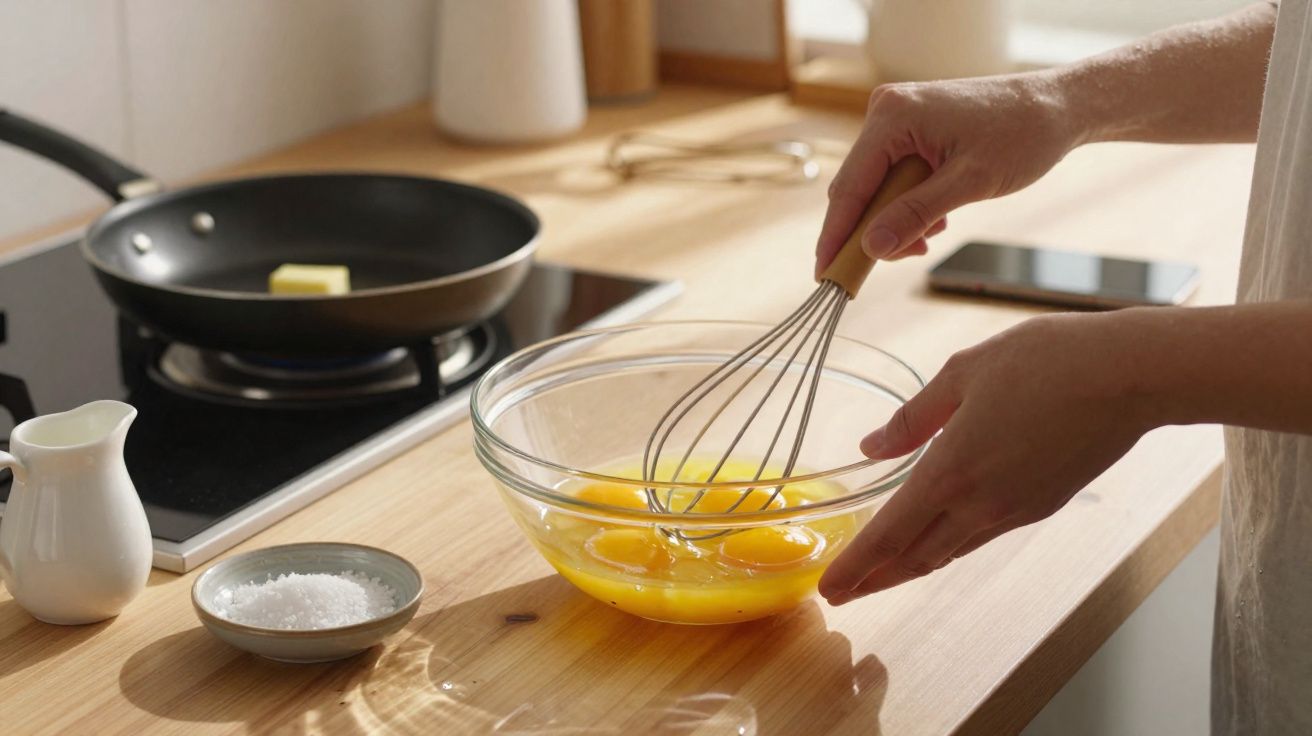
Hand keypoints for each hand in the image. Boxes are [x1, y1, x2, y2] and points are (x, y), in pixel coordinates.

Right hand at [816, 73, 1076, 273]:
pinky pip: (893, 178)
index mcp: (893, 116)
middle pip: (858, 189)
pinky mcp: (910, 130)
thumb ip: (915, 215)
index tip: (824, 275)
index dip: (836, 235)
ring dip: (897, 220)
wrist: (1057, 107)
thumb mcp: (969, 183)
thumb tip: (872, 248)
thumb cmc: (1022, 135)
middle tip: (903, 259)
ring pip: (876, 188)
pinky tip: (938, 215)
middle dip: (875, 230)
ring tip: (934, 234)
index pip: (849, 187)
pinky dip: (909, 204)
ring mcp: (897, 119)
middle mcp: (886, 112)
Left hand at [819, 313, 1155, 603]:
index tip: (828, 589)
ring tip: (881, 577)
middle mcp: (981, 504)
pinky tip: (937, 540)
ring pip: (949, 552)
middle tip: (843, 596)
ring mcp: (1016, 510)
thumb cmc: (1048, 361)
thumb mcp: (962, 374)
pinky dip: (948, 547)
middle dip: (875, 580)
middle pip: (916, 558)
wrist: (1131, 376)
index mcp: (952, 472)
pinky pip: (981, 536)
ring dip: (911, 568)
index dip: (856, 567)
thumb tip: (870, 447)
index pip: (889, 535)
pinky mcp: (1042, 505)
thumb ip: (912, 418)